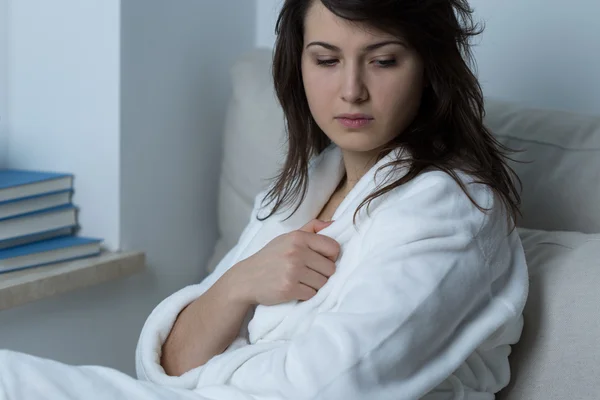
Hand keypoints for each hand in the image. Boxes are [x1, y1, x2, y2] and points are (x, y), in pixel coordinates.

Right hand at [225, 219, 340, 305]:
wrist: (246, 279)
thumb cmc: (270, 257)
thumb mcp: (287, 238)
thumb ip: (311, 228)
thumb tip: (335, 223)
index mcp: (298, 237)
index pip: (333, 247)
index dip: (331, 257)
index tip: (322, 261)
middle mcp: (296, 252)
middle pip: (330, 268)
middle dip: (322, 273)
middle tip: (308, 274)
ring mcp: (292, 270)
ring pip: (323, 283)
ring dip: (315, 285)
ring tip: (301, 281)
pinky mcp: (289, 288)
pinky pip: (312, 294)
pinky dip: (306, 294)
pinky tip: (295, 289)